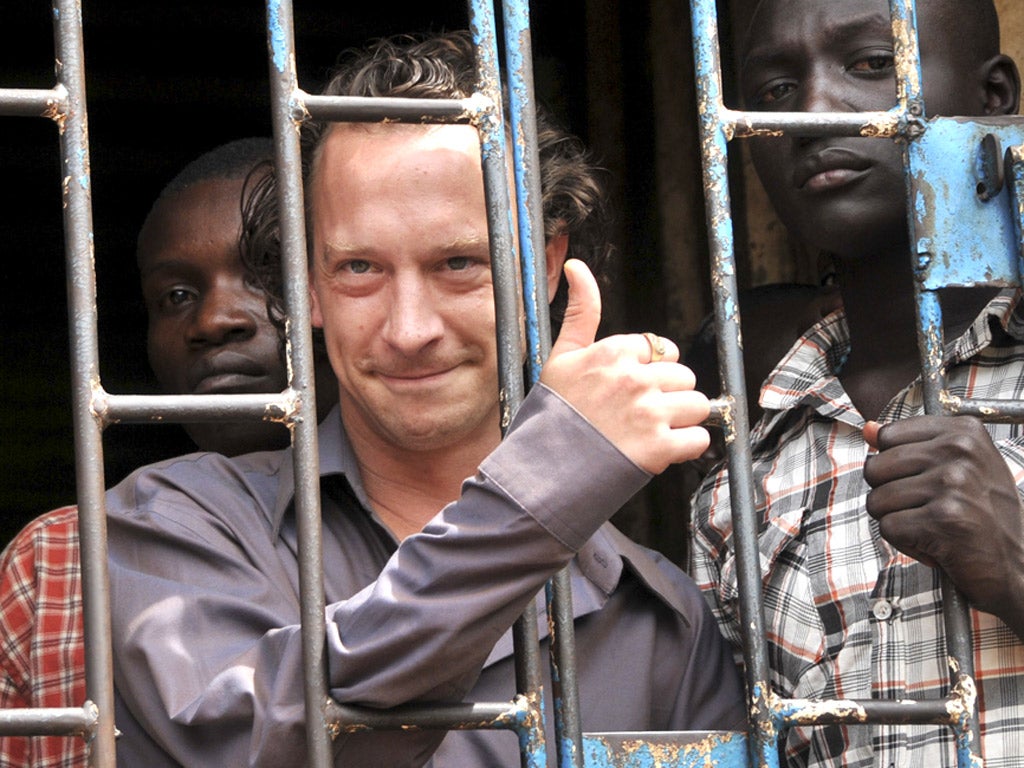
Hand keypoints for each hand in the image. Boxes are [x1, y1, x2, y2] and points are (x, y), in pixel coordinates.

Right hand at [540, 259, 709, 473]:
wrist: (544, 473)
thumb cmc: (553, 416)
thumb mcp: (560, 357)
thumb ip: (580, 312)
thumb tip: (577, 265)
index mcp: (613, 354)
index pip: (660, 351)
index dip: (648, 373)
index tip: (625, 393)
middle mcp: (634, 379)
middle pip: (683, 377)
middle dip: (667, 397)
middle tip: (637, 417)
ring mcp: (649, 414)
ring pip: (697, 405)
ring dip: (680, 422)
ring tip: (649, 434)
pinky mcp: (660, 448)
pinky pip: (699, 438)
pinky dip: (685, 449)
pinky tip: (658, 452)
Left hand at [864, 416, 1023, 631]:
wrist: (1019, 566)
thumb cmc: (985, 516)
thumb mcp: (956, 468)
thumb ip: (909, 445)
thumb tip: (868, 429)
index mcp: (964, 432)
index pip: (888, 436)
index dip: (893, 465)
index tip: (922, 480)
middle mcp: (960, 452)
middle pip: (875, 468)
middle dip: (890, 496)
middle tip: (926, 509)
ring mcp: (953, 484)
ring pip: (877, 499)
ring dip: (898, 521)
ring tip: (933, 526)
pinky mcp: (944, 519)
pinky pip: (888, 527)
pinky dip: (906, 543)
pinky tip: (937, 544)